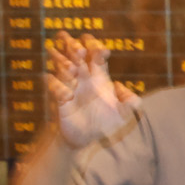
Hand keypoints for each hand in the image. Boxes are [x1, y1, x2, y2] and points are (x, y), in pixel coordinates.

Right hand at [45, 32, 135, 146]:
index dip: (96, 47)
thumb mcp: (124, 114)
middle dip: (74, 45)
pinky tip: (67, 96)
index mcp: (99, 77)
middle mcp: (83, 78)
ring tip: (71, 68)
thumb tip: (119, 85)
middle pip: (75, 53)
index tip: (103, 51)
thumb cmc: (106, 124)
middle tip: (80, 50)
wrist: (87, 139)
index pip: (95, 54)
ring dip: (62, 61)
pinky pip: (54, 85)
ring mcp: (70, 86)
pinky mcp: (60, 98)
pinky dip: (58, 87)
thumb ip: (130, 101)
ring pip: (61, 64)